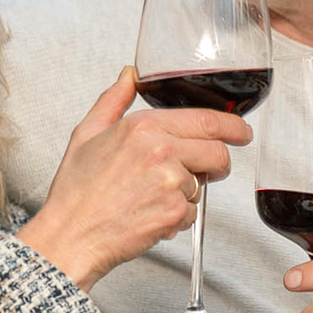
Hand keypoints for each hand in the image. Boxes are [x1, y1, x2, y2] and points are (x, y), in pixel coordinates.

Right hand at [18, 67, 251, 290]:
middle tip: (206, 172)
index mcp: (142, 127)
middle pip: (218, 152)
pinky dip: (177, 218)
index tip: (242, 132)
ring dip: (187, 193)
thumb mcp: (86, 134)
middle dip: (218, 164)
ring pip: (204, 185)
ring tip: (152, 197)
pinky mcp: (174, 213)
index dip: (233, 127)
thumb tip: (130, 75)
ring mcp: (170, 183)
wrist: (69, 236)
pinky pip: (192, 213)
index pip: (206, 120)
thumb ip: (114, 100)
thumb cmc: (75, 193)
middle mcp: (159, 151)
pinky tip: (149, 215)